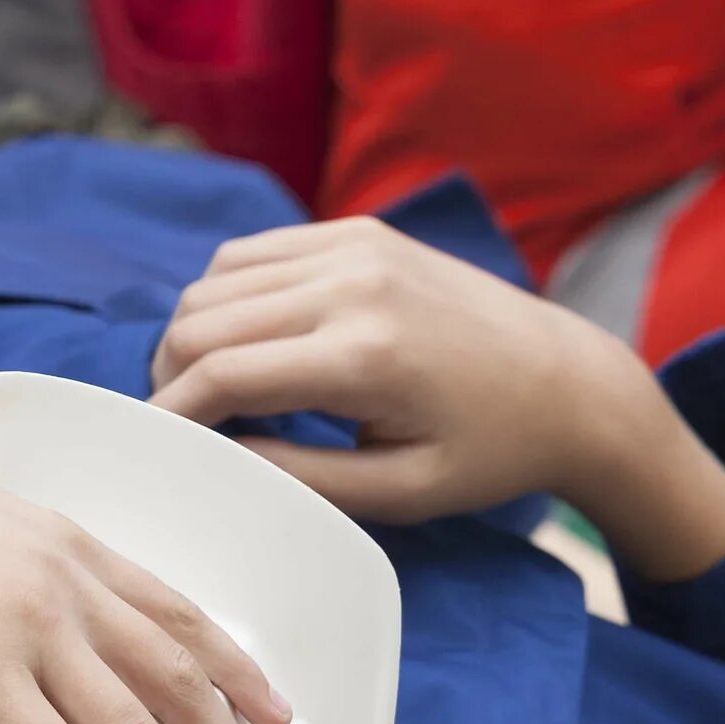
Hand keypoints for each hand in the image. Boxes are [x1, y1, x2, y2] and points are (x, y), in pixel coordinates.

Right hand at [150, 216, 644, 521]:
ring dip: (195, 334)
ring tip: (215, 387)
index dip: (170, 415)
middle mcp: (352, 284)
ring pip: (216, 280)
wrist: (570, 384)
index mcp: (363, 355)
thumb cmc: (491, 452)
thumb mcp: (400, 492)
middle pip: (201, 320)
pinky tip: (252, 340)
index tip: (154, 449)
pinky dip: (230, 295)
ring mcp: (356, 246)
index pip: (221, 374)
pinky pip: (256, 253)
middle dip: (173, 377)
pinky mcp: (360, 231)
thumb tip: (215, 453)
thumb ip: (298, 477)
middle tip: (185, 425)